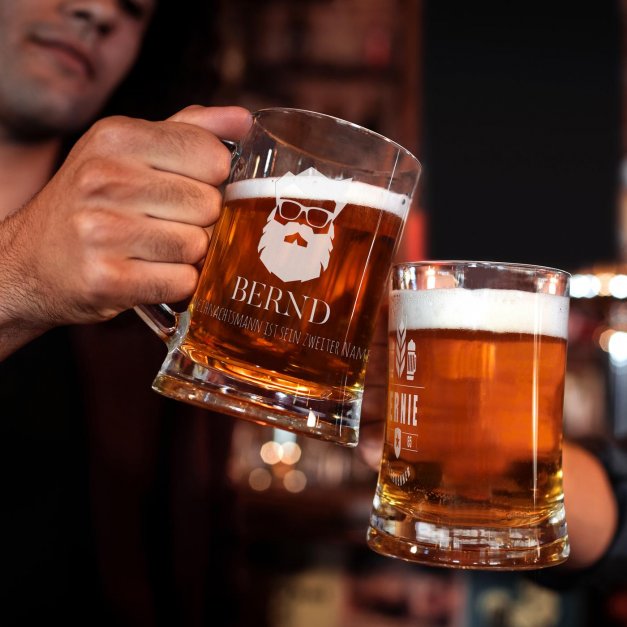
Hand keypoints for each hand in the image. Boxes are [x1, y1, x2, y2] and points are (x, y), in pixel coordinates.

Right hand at [0, 105, 251, 353]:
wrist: (31, 261)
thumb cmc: (92, 203)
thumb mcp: (128, 151)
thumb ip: (187, 130)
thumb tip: (243, 120)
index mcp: (116, 137)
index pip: (213, 156)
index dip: (212, 179)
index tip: (188, 186)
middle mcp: (104, 179)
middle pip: (208, 204)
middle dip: (198, 220)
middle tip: (164, 224)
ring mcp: (102, 230)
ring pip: (198, 245)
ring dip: (186, 254)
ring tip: (153, 249)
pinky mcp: (106, 278)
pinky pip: (182, 282)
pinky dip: (175, 283)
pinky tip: (148, 273)